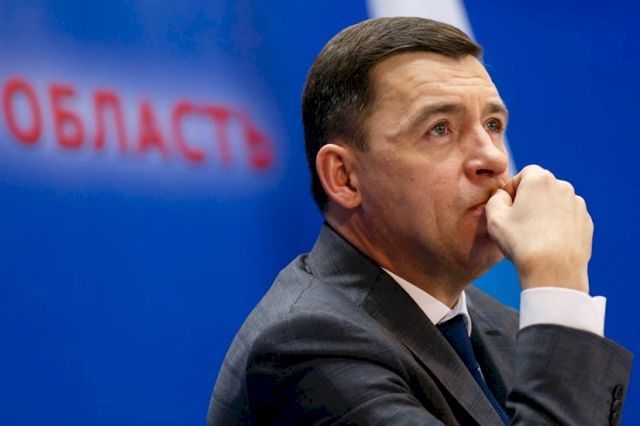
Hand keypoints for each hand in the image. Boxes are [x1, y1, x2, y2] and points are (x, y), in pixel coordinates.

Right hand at [485, 165, 592, 292]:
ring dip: (544, 212)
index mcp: (540, 179)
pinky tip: (548, 242)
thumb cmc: (521, 242)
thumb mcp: (494, 217)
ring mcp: (577, 204)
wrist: (554, 269)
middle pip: (541, 187)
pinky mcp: (586, 222)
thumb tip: (503, 195)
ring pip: (555, 203)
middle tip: (519, 223)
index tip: (507, 208)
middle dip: (530, 200)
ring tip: (534, 235)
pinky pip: (567, 218)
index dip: (513, 189)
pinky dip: (558, 225)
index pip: (524, 174)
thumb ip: (495, 197)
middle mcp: (562, 186)